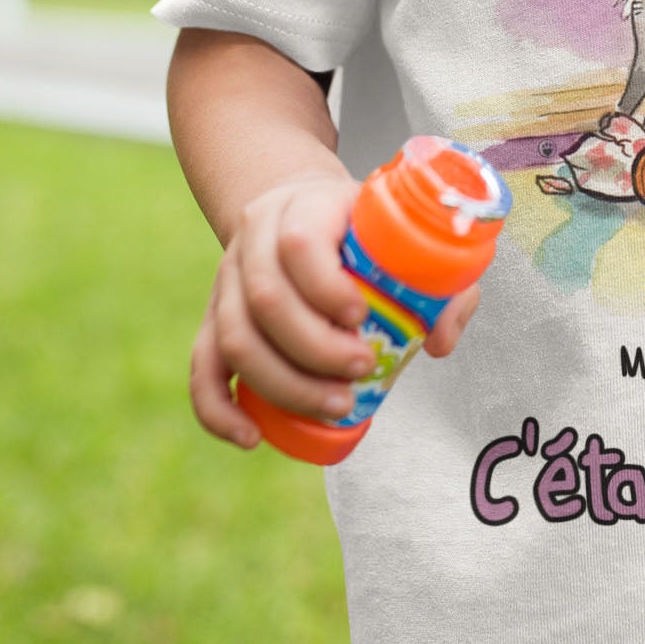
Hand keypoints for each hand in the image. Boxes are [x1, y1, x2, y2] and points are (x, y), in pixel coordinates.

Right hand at [190, 174, 479, 447]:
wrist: (302, 210)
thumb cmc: (364, 231)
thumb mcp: (405, 235)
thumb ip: (442, 282)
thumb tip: (436, 342)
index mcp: (303, 207)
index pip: (300, 243)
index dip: (327, 287)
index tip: (363, 316)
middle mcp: (254, 241)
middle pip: (265, 298)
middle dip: (315, 348)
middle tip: (362, 370)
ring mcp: (227, 281)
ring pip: (233, 337)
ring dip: (284, 382)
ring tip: (336, 405)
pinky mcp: (213, 318)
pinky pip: (202, 367)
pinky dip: (219, 408)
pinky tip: (251, 437)